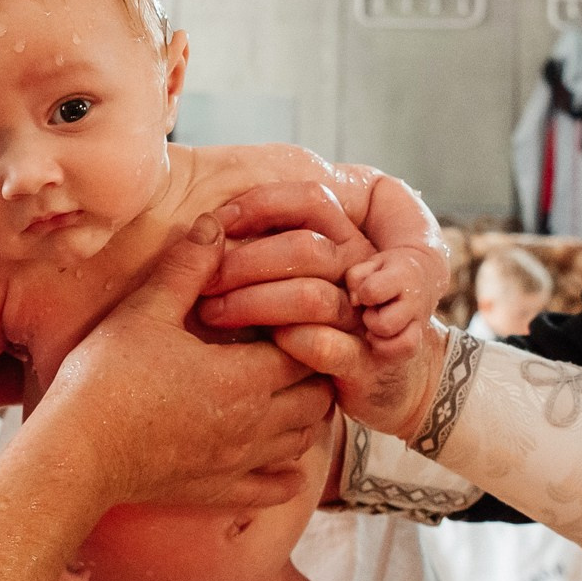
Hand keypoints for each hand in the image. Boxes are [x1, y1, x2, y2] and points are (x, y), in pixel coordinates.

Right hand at [36, 213, 335, 512]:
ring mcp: (240, 461)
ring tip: (283, 394)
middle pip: (316, 397)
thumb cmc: (106, 378)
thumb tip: (213, 225)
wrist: (77, 453)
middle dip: (311, 371)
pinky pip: (276, 488)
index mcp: (245, 375)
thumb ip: (187, 268)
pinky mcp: (220, 491)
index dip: (302, 329)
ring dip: (303, 416)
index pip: (307, 348)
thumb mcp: (145, 311)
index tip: (280, 316)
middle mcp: (255, 423)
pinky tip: (278, 460)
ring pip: (303, 440)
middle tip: (287, 351)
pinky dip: (287, 473)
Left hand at [200, 184, 453, 438]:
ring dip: (253, 303)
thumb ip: (263, 244)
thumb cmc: (316, 320)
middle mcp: (361, 270)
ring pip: (312, 296)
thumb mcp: (293, 273)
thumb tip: (203, 224)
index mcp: (345, 237)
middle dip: (243, 262)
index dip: (260, 204)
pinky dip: (287, 342)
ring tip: (210, 313)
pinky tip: (255, 343)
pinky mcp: (364, 362)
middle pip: (306, 248)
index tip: (214, 222)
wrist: (381, 380)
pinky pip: (324, 345)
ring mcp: (364, 316)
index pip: (311, 200)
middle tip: (200, 281)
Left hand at [345, 243, 452, 353]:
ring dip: (381, 340)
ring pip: (405, 344)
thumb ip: (356, 278)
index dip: (362, 294)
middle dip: (371, 321)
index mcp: (401, 276)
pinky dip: (390, 350)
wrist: (423, 272)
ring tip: (373, 330)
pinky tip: (379, 340)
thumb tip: (355, 302)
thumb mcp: (370, 263)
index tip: (365, 292)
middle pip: (385, 325)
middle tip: (369, 312)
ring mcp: (420, 321)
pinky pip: (408, 351)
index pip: (373, 291)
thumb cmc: (387, 269)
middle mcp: (414, 301)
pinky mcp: (420, 335)